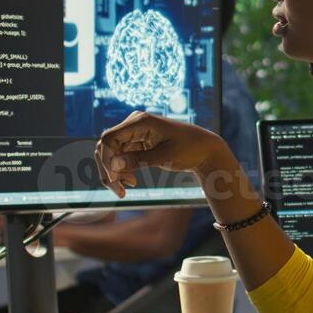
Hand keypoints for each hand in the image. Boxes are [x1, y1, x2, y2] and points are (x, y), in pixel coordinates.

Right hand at [94, 111, 225, 197]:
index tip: (115, 180)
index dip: (106, 160)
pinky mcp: (137, 142)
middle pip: (107, 147)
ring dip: (114, 172)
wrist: (205, 149)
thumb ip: (137, 160)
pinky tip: (131, 182)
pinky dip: (122, 171)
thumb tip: (113, 165)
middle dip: (108, 169)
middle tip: (119, 191)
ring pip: (111, 153)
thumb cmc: (189, 149)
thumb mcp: (164, 157)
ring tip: (125, 189)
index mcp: (140, 121)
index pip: (109, 138)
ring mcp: (134, 133)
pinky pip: (120, 156)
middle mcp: (134, 124)